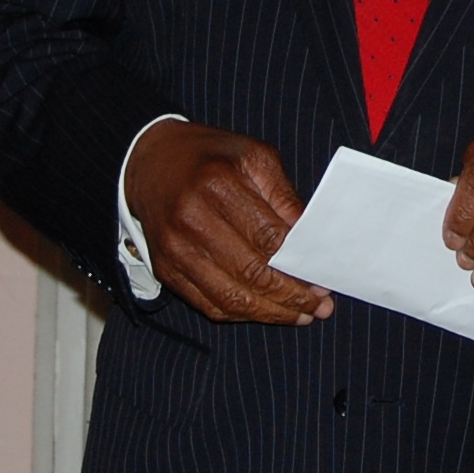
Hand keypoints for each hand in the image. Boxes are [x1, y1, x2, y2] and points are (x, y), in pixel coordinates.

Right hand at [122, 121, 335, 324]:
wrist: (151, 163)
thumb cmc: (210, 158)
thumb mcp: (254, 157)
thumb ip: (283, 196)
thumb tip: (309, 239)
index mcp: (217, 184)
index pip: (267, 237)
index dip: (298, 264)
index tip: (322, 278)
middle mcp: (192, 219)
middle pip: (251, 272)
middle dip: (291, 295)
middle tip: (319, 306)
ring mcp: (175, 249)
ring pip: (230, 297)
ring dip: (270, 313)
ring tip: (300, 316)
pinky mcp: (166, 269)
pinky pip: (208, 304)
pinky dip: (241, 314)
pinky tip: (266, 312)